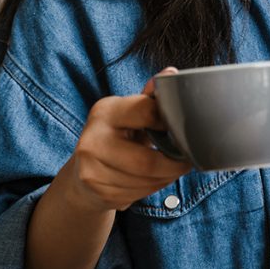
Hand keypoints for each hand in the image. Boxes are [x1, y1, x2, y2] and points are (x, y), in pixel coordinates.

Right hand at [62, 68, 190, 212]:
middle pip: (147, 161)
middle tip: (186, 162)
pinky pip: (136, 194)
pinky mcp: (96, 190)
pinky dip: (151, 189)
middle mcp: (92, 139)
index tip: (182, 130)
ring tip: (169, 171)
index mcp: (105, 111)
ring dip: (165, 179)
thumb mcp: (130, 112)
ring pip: (144, 181)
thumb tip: (171, 74)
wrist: (83, 171)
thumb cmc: (117, 136)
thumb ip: (150, 98)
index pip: (147, 113)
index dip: (171, 124)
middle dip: (174, 165)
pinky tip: (150, 181)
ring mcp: (90, 168)